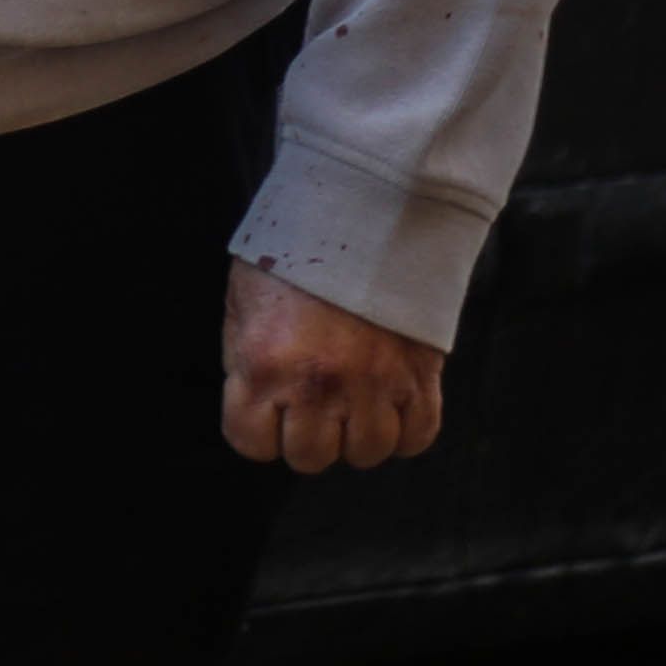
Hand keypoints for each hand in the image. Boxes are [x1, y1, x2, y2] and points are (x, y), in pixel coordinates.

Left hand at [221, 261, 443, 470]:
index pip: (251, 442)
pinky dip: (404, 428)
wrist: (365, 208)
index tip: (266, 407)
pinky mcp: (420, 374)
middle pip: (311, 457)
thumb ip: (244, 359)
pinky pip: (416, 436)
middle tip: (312, 398)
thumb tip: (256, 406)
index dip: (257, 426)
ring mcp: (373, 382)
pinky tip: (390, 400)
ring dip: (357, 432)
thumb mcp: (244, 299)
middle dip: (307, 432)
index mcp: (266, 362)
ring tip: (353, 396)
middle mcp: (319, 383)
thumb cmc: (295, 251)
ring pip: (366, 452)